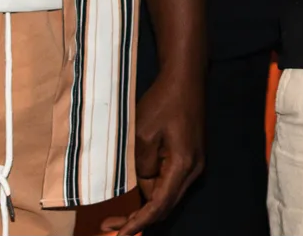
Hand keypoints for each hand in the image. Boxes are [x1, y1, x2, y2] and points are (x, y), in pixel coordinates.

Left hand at [111, 70, 204, 233]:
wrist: (185, 80)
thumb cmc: (163, 103)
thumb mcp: (142, 135)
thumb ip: (140, 166)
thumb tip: (140, 184)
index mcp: (182, 165)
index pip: (159, 205)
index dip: (138, 224)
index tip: (119, 236)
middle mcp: (193, 170)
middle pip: (165, 207)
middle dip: (138, 220)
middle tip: (109, 226)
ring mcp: (194, 165)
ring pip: (167, 196)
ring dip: (143, 207)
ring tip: (115, 215)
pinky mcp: (189, 158)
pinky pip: (169, 183)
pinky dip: (151, 193)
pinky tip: (134, 193)